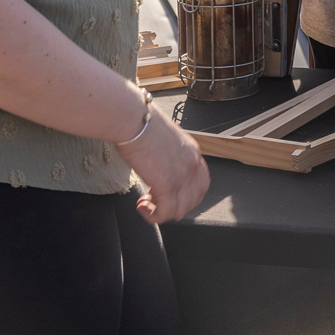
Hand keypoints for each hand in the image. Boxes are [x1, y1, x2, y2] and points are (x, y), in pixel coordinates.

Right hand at [122, 104, 209, 223]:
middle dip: (177, 207)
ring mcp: (181, 174)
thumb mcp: (163, 139)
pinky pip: (165, 212)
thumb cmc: (141, 124)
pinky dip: (154, 216)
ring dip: (162, 212)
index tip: (175, 201)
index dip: (189, 196)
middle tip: (158, 206)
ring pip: (181, 208)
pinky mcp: (166, 183)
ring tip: (146, 205)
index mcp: (191, 151)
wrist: (133, 119)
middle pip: (195, 198)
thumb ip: (167, 154)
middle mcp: (191, 163)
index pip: (201, 182)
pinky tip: (142, 207)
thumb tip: (157, 167)